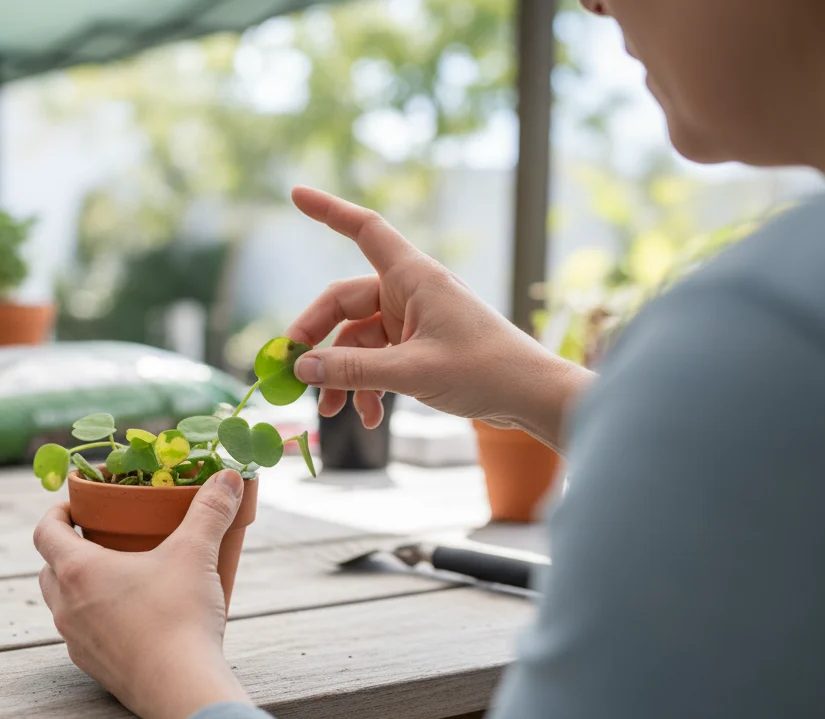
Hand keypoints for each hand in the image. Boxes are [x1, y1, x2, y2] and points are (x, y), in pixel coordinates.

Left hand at [34, 470, 252, 718]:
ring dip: (81, 587)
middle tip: (101, 537)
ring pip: (63, 604)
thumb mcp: (196, 553)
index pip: (44, 531)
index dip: (56, 513)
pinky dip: (97, 619)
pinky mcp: (94, 667)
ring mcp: (76, 641)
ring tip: (118, 576)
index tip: (77, 506)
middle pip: (49, 568)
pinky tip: (132, 617)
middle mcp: (66, 606)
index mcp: (77, 570)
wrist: (181, 688)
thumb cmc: (179, 617)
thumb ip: (210, 510)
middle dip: (68, 549)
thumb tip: (227, 476)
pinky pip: (84, 634)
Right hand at [286, 186, 593, 449]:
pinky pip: (379, 360)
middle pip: (345, 302)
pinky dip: (368, 386)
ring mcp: (415, 321)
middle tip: (292, 370)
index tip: (295, 195)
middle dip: (317, 338)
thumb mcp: (412, 371)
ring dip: (341, 374)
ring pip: (359, 340)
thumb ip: (353, 369)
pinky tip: (368, 417)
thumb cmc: (485, 370)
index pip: (364, 229)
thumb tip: (302, 368)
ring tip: (331, 411)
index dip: (329, 211)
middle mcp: (411, 292)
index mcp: (413, 277)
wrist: (532, 396)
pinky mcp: (421, 348)